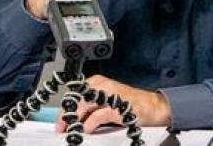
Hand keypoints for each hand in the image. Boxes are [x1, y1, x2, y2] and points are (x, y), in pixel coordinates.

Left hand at [54, 75, 169, 132]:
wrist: (152, 106)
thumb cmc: (130, 104)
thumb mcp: (106, 101)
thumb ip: (91, 107)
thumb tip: (75, 118)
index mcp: (97, 82)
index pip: (74, 94)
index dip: (65, 108)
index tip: (60, 120)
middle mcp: (101, 86)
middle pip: (76, 100)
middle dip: (66, 115)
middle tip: (61, 127)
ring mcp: (108, 95)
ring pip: (83, 107)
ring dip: (75, 121)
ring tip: (71, 130)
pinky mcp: (116, 107)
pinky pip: (97, 116)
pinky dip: (89, 124)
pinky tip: (86, 130)